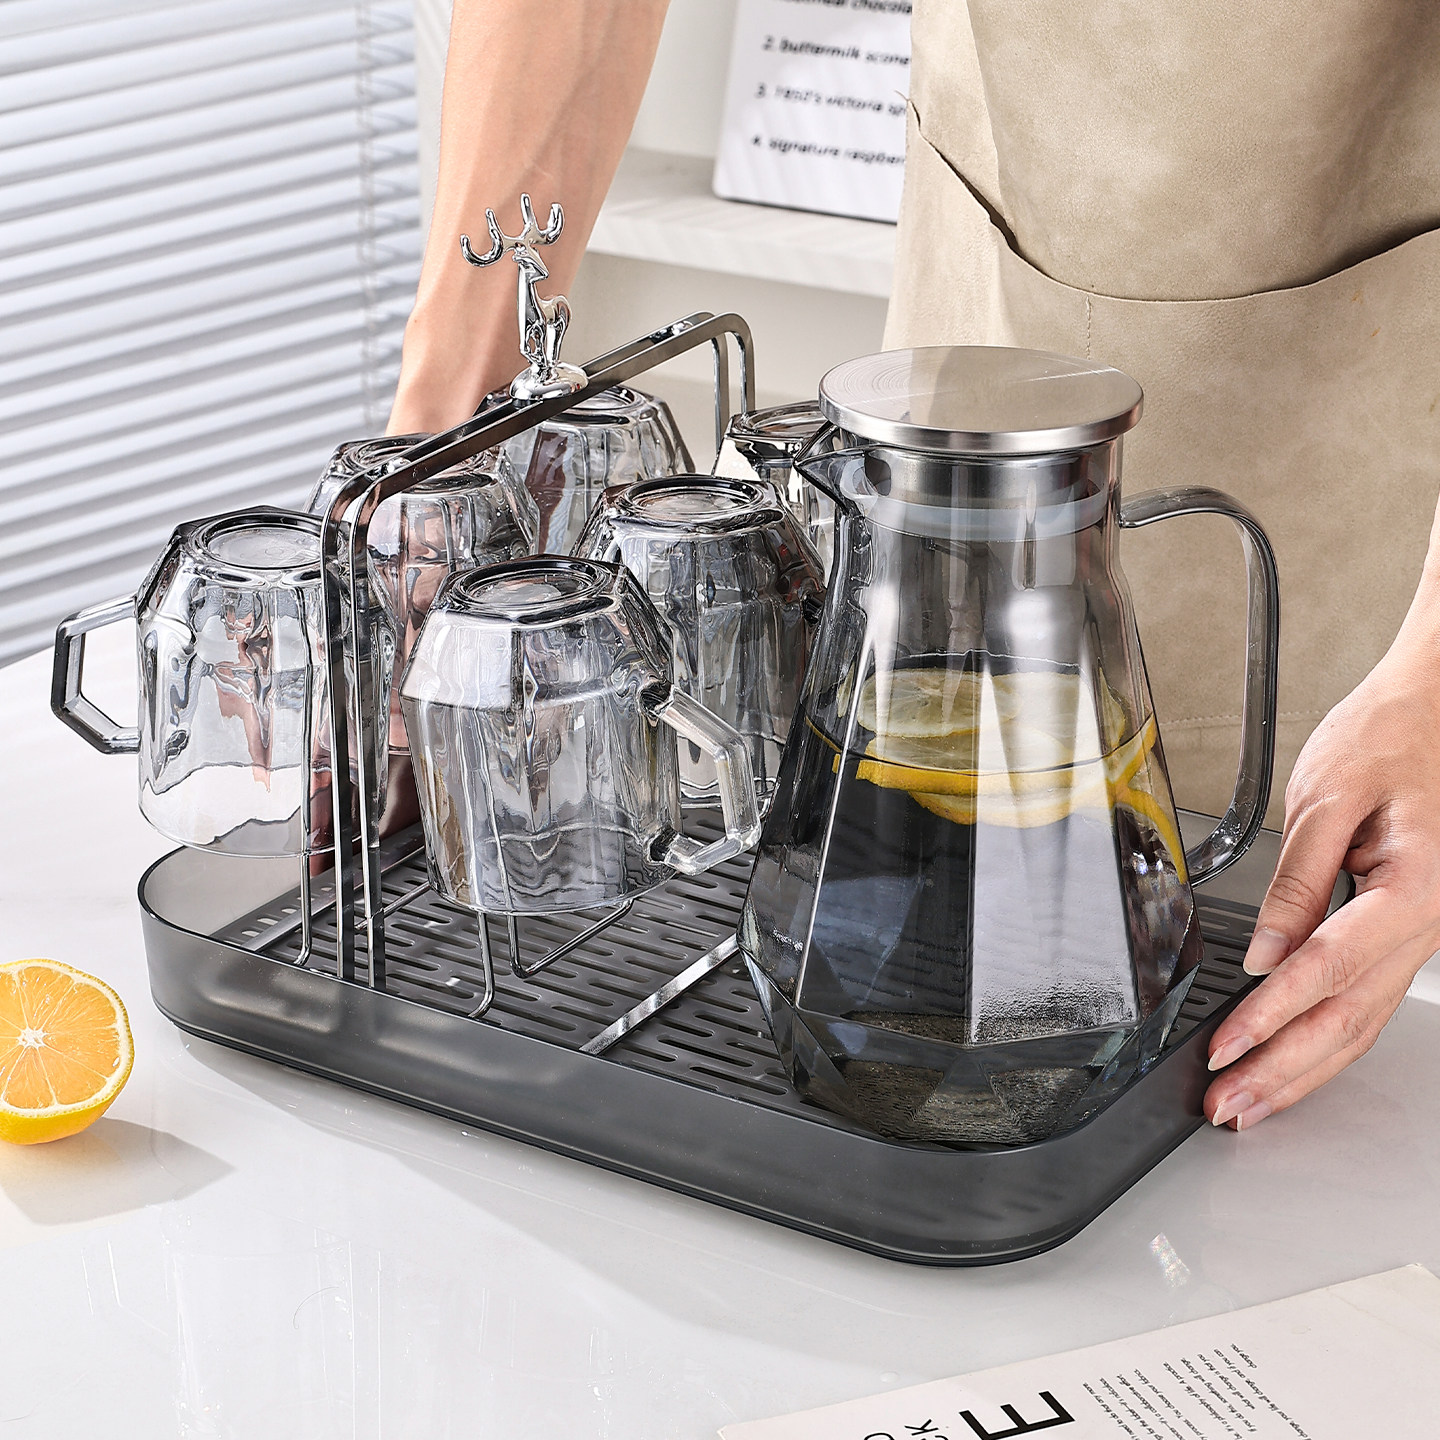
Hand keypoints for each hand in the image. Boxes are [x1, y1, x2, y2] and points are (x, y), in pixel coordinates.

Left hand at [1204, 637, 1439, 1128]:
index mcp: (1413, 893)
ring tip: (1251, 1102)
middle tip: (1229, 1105)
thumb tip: (1268, 953)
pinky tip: (1292, 1059)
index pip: (1326, 972)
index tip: (1226, 1049)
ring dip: (1303, 1068)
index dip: (1270, 1017)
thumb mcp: (1329, 797)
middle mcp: (1425, 924)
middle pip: (1348, 1019)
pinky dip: (1326, 1034)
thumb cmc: (1393, 736)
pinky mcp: (1404, 927)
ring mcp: (1419, 932)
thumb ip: (1297, 881)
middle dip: (1283, 1070)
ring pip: (1362, 1020)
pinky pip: (1367, 996)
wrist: (1435, 708)